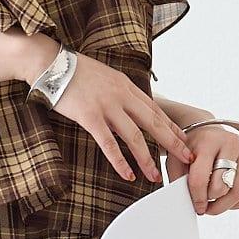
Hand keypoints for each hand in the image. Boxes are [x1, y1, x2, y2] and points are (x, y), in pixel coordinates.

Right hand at [17, 40, 194, 180]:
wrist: (52, 63)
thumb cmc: (75, 72)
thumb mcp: (105, 77)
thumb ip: (119, 93)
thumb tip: (129, 107)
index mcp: (126, 85)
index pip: (155, 109)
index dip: (171, 126)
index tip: (183, 139)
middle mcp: (121, 95)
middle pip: (153, 122)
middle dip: (171, 142)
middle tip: (185, 157)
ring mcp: (106, 106)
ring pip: (134, 137)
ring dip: (146, 159)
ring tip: (155, 176)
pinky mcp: (90, 117)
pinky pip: (108, 144)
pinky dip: (120, 161)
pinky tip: (128, 174)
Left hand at [164, 122, 238, 214]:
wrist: (209, 135)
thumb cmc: (192, 150)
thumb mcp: (177, 160)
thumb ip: (177, 179)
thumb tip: (184, 203)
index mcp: (207, 141)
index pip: (200, 178)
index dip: (197, 198)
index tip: (196, 207)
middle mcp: (230, 142)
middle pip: (221, 187)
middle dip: (211, 202)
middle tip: (204, 205)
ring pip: (238, 192)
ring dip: (224, 206)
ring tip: (214, 205)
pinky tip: (227, 201)